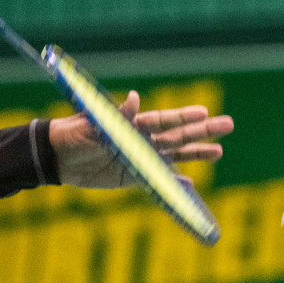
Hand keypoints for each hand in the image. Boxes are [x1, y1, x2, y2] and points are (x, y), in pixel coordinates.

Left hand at [48, 91, 233, 188]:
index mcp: (132, 124)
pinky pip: (156, 181)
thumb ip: (116, 115)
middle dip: (202, 132)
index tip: (206, 112)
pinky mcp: (130, 177)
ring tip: (219, 152)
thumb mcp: (92, 123)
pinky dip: (173, 183)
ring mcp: (137, 158)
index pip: (164, 120)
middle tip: (228, 125)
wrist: (54, 157)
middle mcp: (140, 140)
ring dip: (195, 154)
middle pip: (176, 136)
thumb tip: (134, 98)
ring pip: (173, 156)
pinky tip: (191, 184)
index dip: (184, 117)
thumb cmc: (71, 134)